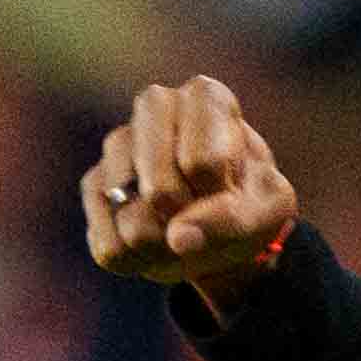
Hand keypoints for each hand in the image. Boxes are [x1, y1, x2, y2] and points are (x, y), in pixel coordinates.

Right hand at [78, 78, 297, 291]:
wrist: (222, 221)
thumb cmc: (249, 202)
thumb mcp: (266, 210)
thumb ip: (232, 219)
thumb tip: (178, 237)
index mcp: (206, 97)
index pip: (203, 165)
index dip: (222, 198)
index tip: (233, 191)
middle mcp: (154, 107)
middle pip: (160, 192)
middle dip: (188, 221)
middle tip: (204, 213)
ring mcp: (117, 144)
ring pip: (131, 223)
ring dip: (164, 247)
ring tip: (180, 228)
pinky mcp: (94, 186)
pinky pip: (110, 247)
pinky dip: (139, 262)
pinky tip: (155, 243)